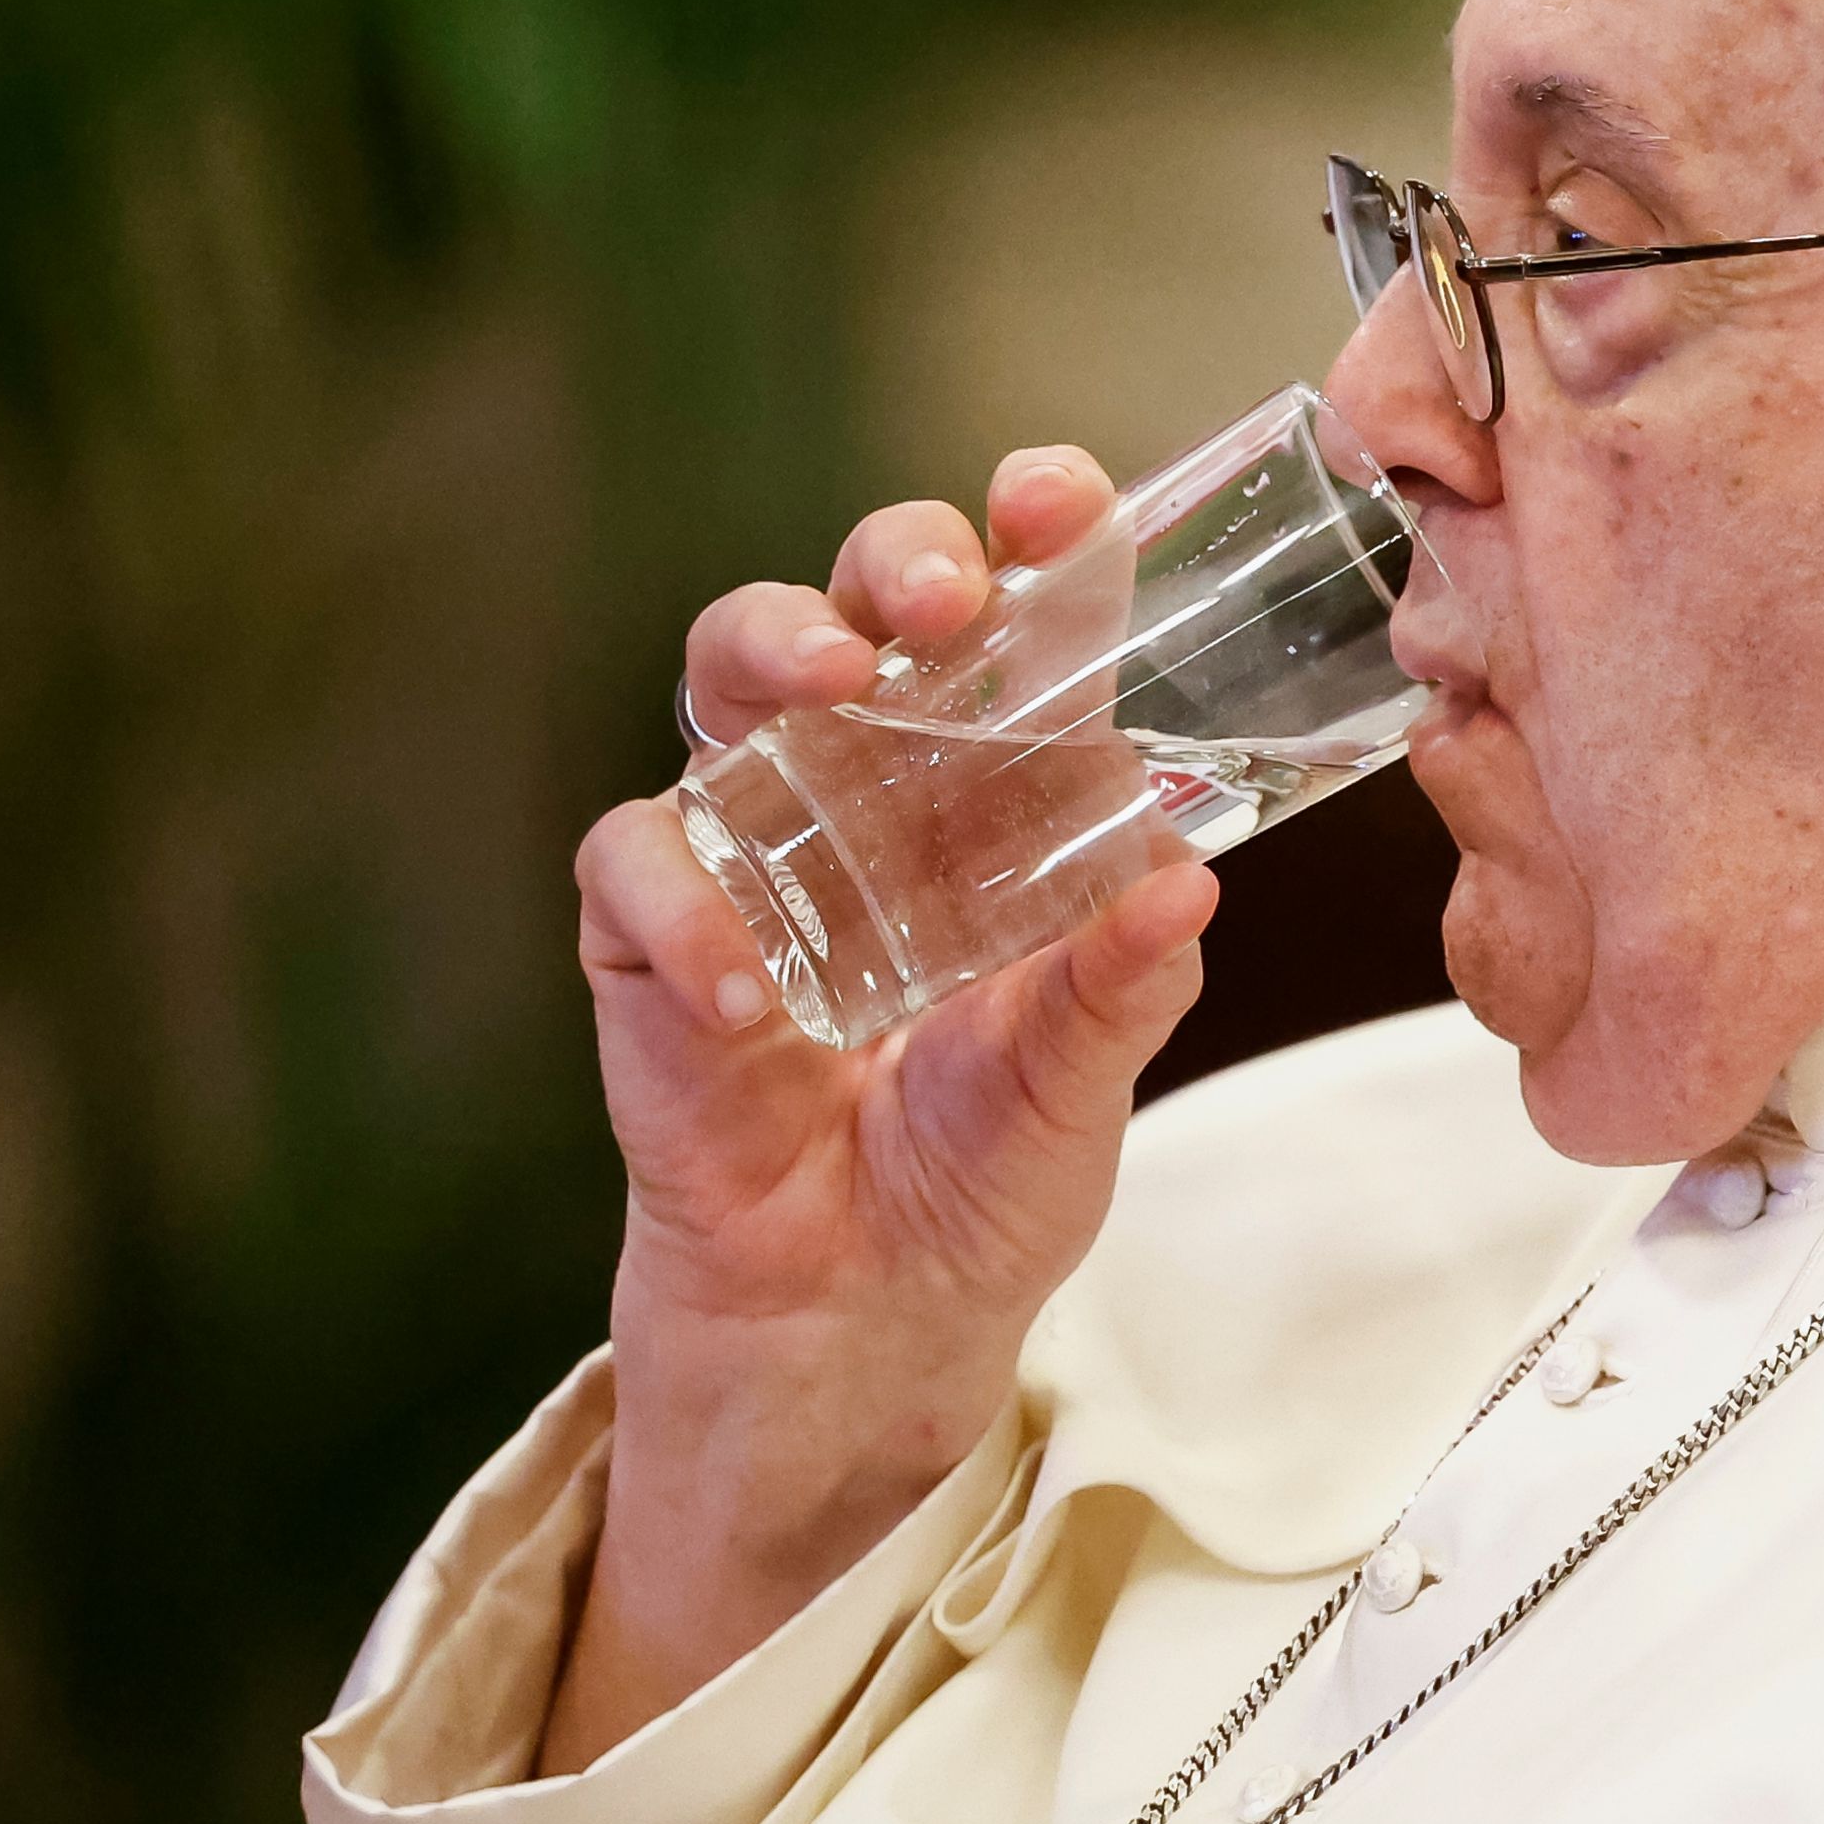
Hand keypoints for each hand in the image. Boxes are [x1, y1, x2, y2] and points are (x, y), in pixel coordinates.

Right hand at [543, 446, 1219, 1771]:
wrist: (871, 1322)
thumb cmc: (984, 1174)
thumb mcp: (1079, 1081)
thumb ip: (1122, 986)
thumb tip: (1184, 884)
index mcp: (991, 785)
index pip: (1007, 617)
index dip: (1026, 534)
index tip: (1059, 501)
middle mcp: (867, 786)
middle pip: (852, 606)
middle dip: (890, 562)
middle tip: (938, 595)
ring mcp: (750, 849)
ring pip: (724, 682)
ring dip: (767, 648)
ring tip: (825, 679)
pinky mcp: (648, 940)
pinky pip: (639, 870)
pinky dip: (688, 911)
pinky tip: (753, 996)